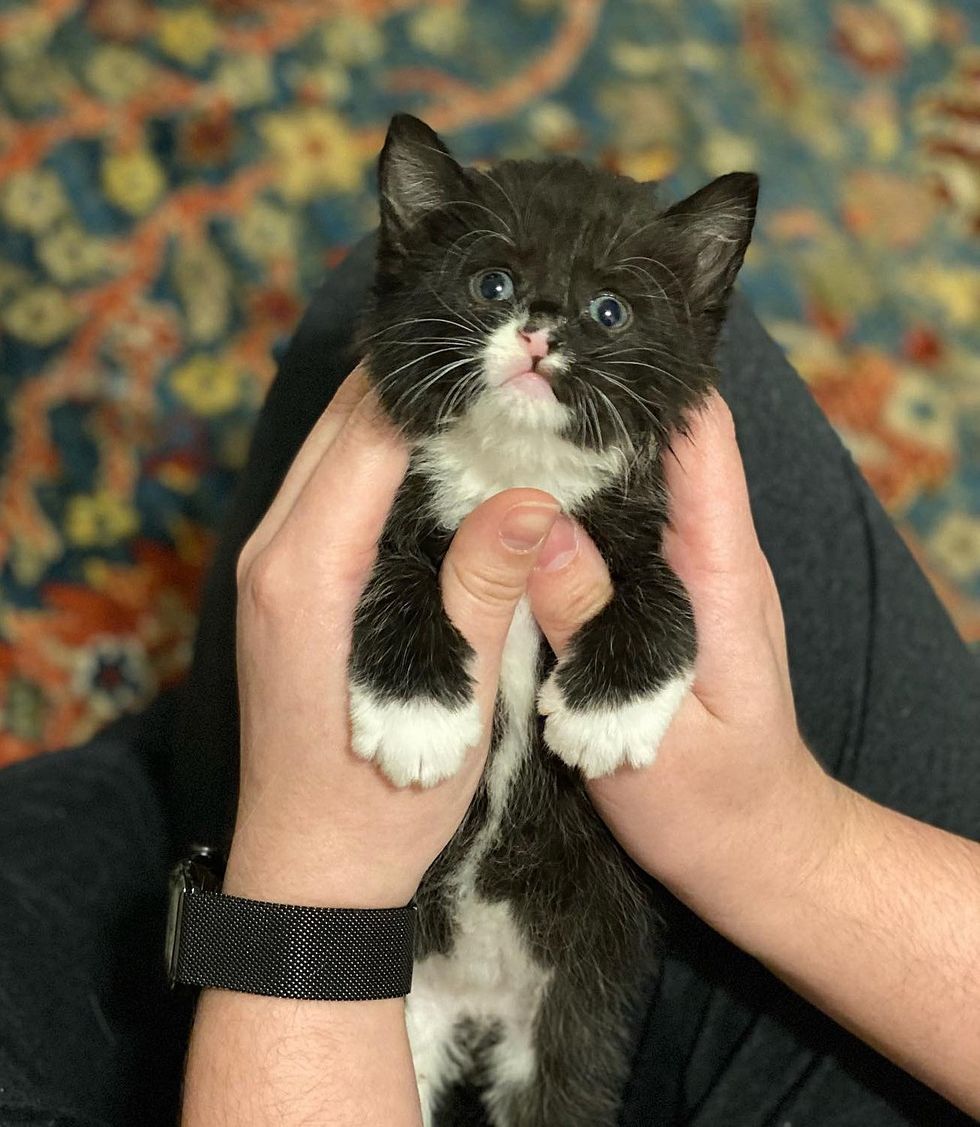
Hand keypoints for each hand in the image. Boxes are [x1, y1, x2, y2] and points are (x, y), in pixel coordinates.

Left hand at [226, 366, 559, 908]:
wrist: (309, 870)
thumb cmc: (381, 800)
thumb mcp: (449, 699)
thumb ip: (483, 590)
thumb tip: (533, 499)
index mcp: (307, 573)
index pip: (369, 437)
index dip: (434, 385)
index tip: (499, 354)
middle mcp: (272, 555)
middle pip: (341, 427)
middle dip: (414, 382)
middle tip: (494, 355)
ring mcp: (268, 569)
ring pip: (330, 452)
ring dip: (394, 415)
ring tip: (473, 389)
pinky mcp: (282, 587)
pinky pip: (325, 491)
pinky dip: (376, 457)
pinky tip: (433, 457)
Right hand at [527, 391, 840, 936]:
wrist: (757, 848)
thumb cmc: (712, 803)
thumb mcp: (644, 725)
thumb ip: (597, 631)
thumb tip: (540, 533)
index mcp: (719, 571)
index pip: (701, 439)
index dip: (651, 379)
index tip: (577, 347)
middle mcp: (708, 557)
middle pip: (663, 443)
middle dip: (595, 404)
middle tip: (507, 375)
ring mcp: (688, 576)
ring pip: (636, 482)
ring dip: (578, 449)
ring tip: (498, 417)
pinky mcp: (664, 601)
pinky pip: (620, 529)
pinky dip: (575, 504)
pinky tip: (517, 502)